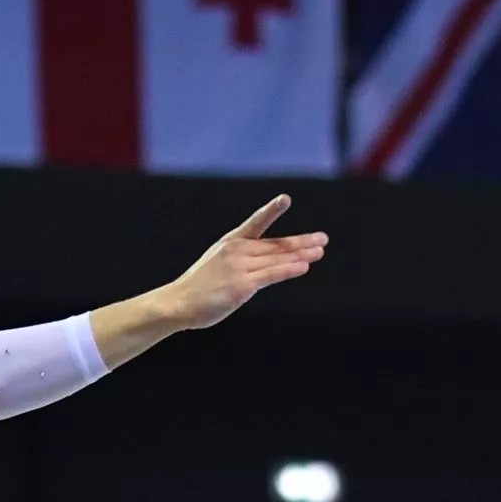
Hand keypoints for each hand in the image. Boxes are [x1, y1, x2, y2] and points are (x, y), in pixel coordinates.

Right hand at [158, 195, 326, 329]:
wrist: (178, 303)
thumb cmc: (198, 288)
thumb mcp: (217, 264)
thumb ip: (243, 262)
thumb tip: (270, 265)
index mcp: (230, 243)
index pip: (255, 223)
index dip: (271, 210)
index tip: (285, 199)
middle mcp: (237, 251)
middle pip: (276, 245)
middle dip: (302, 241)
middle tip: (322, 238)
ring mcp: (240, 267)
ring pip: (278, 258)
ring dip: (302, 254)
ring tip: (320, 251)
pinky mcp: (243, 285)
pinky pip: (272, 274)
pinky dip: (290, 269)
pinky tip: (304, 266)